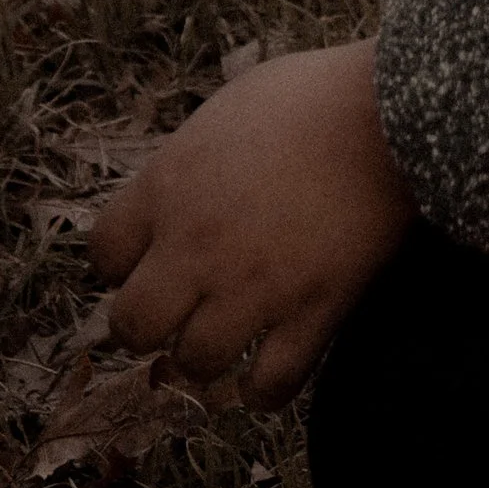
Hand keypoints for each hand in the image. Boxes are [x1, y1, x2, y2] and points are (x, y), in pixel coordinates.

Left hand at [90, 43, 414, 406]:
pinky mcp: (310, 315)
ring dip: (202, 358)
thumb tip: (179, 187)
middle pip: (133, 324)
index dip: (119, 266)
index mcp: (168, 187)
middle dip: (146, 327)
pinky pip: (270, 384)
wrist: (384, 117)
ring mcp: (252, 288)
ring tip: (218, 345)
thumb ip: (190, 161)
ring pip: (195, 363)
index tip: (140, 266)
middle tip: (170, 317)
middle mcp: (196, 246)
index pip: (104, 253)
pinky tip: (262, 380)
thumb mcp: (225, 109)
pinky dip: (262, 391)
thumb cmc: (309, 96)